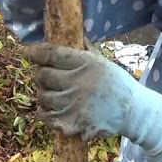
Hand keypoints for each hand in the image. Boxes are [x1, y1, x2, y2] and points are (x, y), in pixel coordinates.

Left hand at [25, 42, 161, 156]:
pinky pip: (45, 116)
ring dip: (45, 95)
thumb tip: (61, 37)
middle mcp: (78, 82)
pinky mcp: (70, 123)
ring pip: (42, 96)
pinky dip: (46, 112)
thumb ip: (82, 53)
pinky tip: (55, 109)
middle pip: (43, 76)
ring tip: (55, 95)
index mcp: (87, 63)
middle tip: (48, 78)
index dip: (36, 53)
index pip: (52, 54)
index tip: (27, 53)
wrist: (133, 112)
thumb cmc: (116, 84)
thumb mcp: (103, 62)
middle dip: (42, 75)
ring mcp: (73, 104)